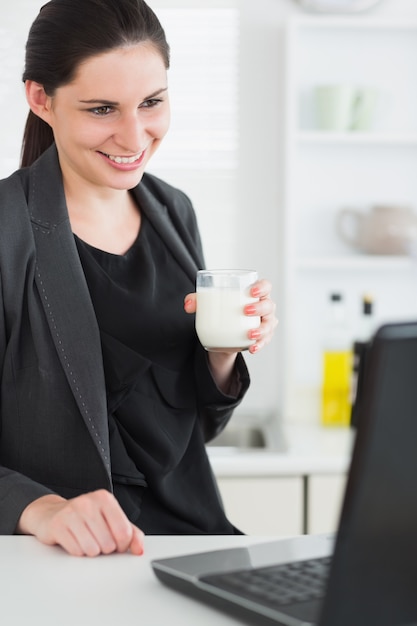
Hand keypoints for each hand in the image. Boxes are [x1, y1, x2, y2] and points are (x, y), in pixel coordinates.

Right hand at [17, 490, 144, 556]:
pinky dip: (78, 552)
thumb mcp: (110, 520)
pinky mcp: (57, 525)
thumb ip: (131, 533)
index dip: (122, 545)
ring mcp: (72, 512)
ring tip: (86, 540)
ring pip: (93, 549)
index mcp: (105, 498)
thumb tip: (139, 549)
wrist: (52, 513)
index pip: (124, 532)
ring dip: (91, 551)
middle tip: (97, 539)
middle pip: (109, 543)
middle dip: (105, 548)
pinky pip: (76, 551)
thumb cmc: (86, 518)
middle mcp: (89, 502)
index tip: (117, 544)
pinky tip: (75, 541)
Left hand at [184, 278, 277, 354]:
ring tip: (249, 334)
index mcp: (255, 293)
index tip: (251, 291)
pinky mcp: (263, 337)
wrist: (224, 332)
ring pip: (269, 324)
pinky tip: (252, 348)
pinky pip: (265, 341)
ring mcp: (265, 322)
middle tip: (245, 310)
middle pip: (269, 305)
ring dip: (261, 329)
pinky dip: (259, 345)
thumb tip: (188, 305)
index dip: (262, 287)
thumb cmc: (222, 309)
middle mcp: (264, 307)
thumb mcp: (210, 304)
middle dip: (260, 308)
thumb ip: (198, 301)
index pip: (265, 286)